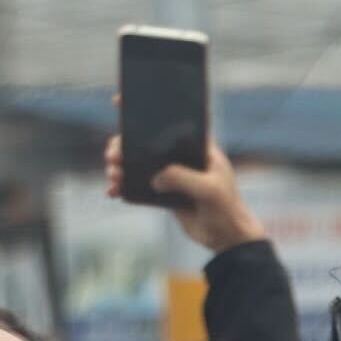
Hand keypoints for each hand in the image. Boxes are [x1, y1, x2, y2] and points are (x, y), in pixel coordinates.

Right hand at [105, 124, 264, 252]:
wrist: (228, 238)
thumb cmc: (226, 208)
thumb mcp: (208, 189)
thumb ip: (183, 178)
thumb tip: (155, 177)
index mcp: (195, 144)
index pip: (168, 120)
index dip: (144, 109)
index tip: (120, 102)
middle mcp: (180, 155)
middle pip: (144, 141)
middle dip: (123, 144)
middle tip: (114, 155)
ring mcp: (171, 174)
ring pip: (137, 163)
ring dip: (120, 166)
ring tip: (113, 174)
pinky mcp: (164, 193)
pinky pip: (138, 186)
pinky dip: (124, 188)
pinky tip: (114, 191)